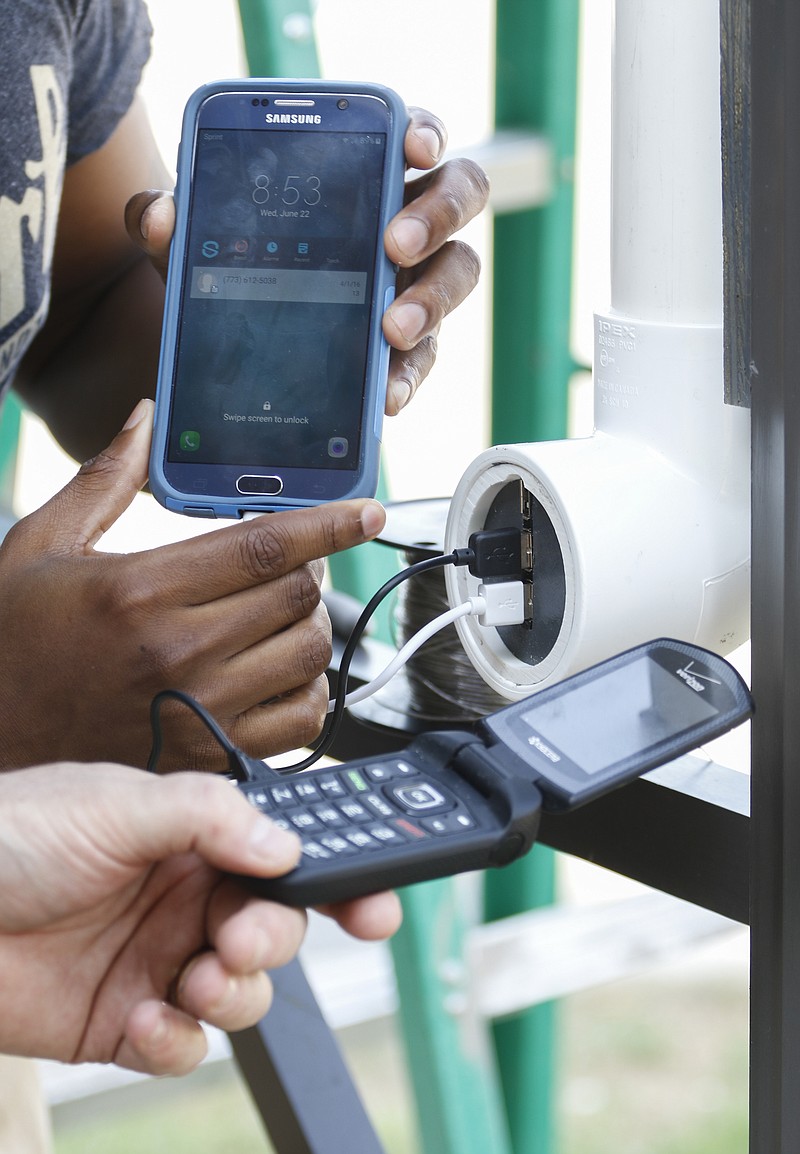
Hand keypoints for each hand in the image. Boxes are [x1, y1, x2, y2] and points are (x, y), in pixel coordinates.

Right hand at [0, 400, 385, 770]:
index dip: (327, 524)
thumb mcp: (37, 547)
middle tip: (293, 563)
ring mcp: (200, 710)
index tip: (365, 510)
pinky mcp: (211, 756)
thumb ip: (102, 480)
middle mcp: (178, 651)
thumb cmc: (12, 644)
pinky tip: (281, 670)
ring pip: (308, 653)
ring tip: (283, 613)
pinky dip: (309, 689)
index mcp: (138, 590)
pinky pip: (303, 721)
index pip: (263, 546)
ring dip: (310, 624)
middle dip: (311, 569)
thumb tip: (147, 419)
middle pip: (297, 596)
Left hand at [0, 762, 400, 1073]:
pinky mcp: (126, 1022)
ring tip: (197, 979)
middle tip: (241, 937)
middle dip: (274, 938)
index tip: (373, 906)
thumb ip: (211, 817)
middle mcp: (186, 898)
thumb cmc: (14, 834)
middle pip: (276, 928)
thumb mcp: (119, 803)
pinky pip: (185, 1044)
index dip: (335, 879)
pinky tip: (145, 1018)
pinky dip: (178, 1040)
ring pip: (243, 992)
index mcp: (194, 837)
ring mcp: (159, 961)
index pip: (283, 855)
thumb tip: (285, 848)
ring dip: (235, 993)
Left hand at [125, 106, 488, 416]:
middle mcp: (402, 221)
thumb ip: (174, 220)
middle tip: (394, 246)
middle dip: (435, 217)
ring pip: (457, 274)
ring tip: (390, 329)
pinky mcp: (409, 345)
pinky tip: (386, 396)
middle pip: (457, 196)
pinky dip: (408, 376)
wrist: (231, 342)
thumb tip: (157, 215)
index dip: (421, 131)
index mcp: (362, 175)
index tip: (410, 145)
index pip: (410, 136)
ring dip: (431, 301)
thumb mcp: (199, 243)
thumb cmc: (232, 265)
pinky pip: (424, 357)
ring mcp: (414, 282)